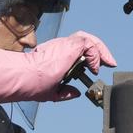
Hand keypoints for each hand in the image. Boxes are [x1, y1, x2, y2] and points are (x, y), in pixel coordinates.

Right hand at [0, 31, 116, 106]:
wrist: (24, 78)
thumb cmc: (31, 84)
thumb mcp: (53, 91)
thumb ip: (65, 91)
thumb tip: (76, 93)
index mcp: (56, 55)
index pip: (75, 48)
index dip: (89, 56)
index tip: (96, 68)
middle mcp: (60, 47)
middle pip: (84, 41)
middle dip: (99, 51)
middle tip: (108, 62)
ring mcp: (65, 44)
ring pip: (88, 39)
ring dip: (100, 50)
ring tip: (107, 62)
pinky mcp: (69, 45)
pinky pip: (89, 45)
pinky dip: (95, 56)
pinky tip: (95, 68)